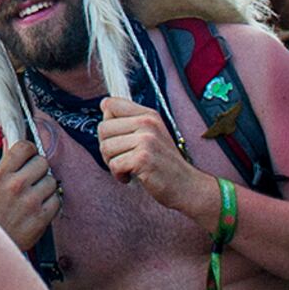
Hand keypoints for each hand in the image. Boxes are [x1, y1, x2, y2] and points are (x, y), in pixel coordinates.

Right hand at [0, 124, 61, 252]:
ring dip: (46, 187)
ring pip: (52, 180)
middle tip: (32, 179)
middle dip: (39, 169)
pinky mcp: (41, 217)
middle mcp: (15, 185)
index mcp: (0, 175)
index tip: (29, 156)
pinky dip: (50, 203)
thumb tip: (13, 144)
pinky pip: (56, 200)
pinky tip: (38, 208)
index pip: (24, 147)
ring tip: (34, 196)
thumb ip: (5, 165)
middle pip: (42, 161)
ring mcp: (30, 202)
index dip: (29, 150)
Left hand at [95, 97, 212, 218]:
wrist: (186, 186)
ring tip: (129, 167)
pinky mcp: (143, 158)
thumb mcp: (151, 134)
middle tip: (123, 158)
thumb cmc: (164, 164)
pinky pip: (114, 165)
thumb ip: (130, 121)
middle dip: (108, 148)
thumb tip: (103, 107)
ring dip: (113, 163)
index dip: (108, 123)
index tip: (119, 138)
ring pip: (105, 148)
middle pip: (103, 128)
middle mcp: (147, 123)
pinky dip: (119, 175)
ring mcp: (146, 140)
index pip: (110, 104)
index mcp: (147, 114)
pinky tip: (132, 176)